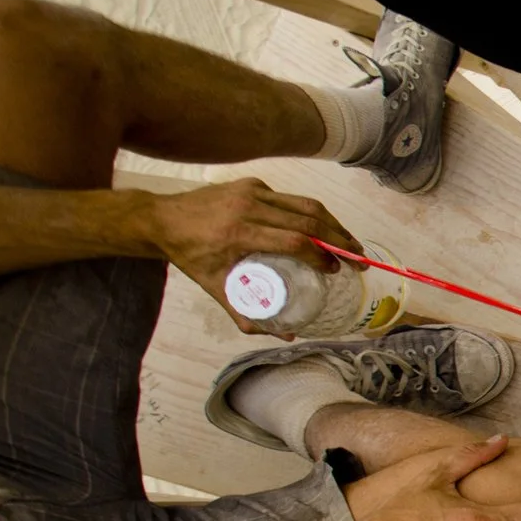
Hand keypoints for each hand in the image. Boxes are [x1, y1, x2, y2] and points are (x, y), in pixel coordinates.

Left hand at [144, 177, 363, 335]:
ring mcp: (252, 191)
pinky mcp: (253, 184)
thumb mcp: (215, 287)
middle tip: (358, 258)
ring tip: (351, 243)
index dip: (319, 254)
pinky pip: (290, 199)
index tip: (334, 269)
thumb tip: (285, 335)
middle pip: (307, 219)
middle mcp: (248, 207)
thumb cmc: (189, 256)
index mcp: (238, 233)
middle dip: (339, 239)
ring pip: (305, 204)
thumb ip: (247, 313)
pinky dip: (311, 214)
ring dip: (333, 224)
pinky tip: (322, 228)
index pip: (292, 240)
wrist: (162, 219)